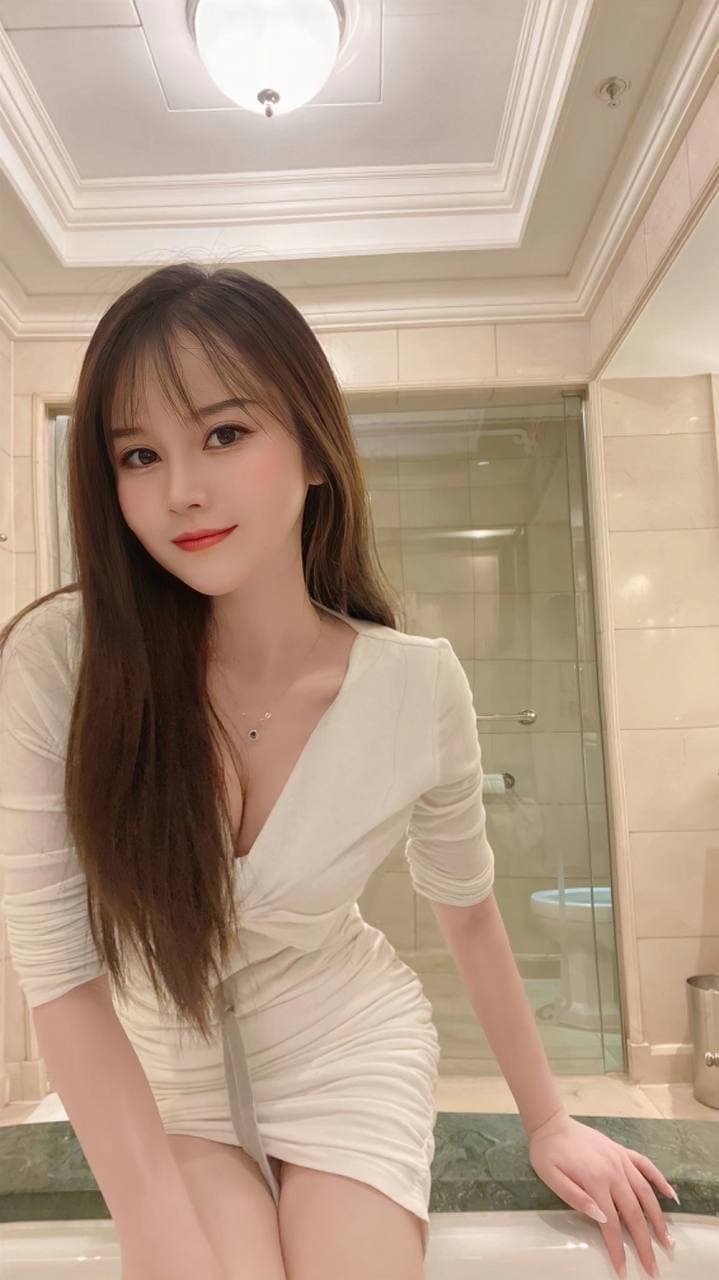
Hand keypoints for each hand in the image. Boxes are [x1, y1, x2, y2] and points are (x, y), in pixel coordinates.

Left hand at [527, 1110, 677, 1278]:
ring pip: (645, 1192)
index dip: (618, 1248)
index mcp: (595, 1180)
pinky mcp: (622, 1151)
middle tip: (653, 1266)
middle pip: (634, 1212)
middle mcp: (614, 1170)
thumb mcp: (551, 1177)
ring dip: (658, 1218)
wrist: (551, 1123)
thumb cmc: (547, 1153)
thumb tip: (602, 1217)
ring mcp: (620, 1159)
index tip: (624, 1269)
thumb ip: (575, 1198)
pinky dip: (660, 1180)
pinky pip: (646, 1165)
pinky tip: (671, 1195)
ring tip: (666, 1239)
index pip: (612, 1223)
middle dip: (644, 1242)